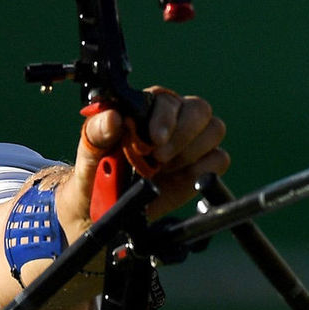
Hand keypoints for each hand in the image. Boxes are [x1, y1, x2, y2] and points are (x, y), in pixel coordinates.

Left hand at [56, 88, 228, 237]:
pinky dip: (202, 170)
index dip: (165, 119)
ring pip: (214, 129)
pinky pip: (219, 159)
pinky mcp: (202, 166)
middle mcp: (173, 120)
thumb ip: (97, 133)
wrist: (105, 209)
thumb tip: (112, 118)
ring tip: (165, 169)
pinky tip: (178, 179)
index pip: (167, 100)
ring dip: (191, 152)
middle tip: (160, 159)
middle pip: (199, 109)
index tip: (154, 141)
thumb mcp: (89, 154)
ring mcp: (191, 142)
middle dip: (183, 134)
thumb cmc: (96, 174)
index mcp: (146, 108)